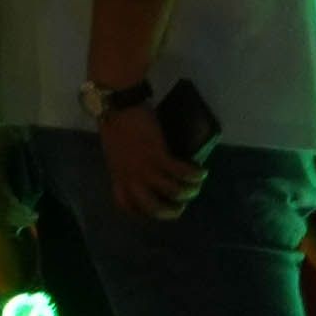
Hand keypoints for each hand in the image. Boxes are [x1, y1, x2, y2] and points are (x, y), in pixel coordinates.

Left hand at [100, 92, 203, 220]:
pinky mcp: (158, 154)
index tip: (153, 210)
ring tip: (196, 185)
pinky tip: (201, 171)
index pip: (125, 204)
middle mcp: (131, 176)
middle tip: (181, 204)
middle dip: (171, 211)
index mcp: (118, 174)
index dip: (140, 213)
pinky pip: (182, 172)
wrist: (116, 103)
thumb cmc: (114, 122)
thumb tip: (144, 171)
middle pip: (153, 207)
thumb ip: (127, 164)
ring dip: (190, 191)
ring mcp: (145, 166)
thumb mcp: (116, 151)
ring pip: (173, 192)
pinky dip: (195, 174)